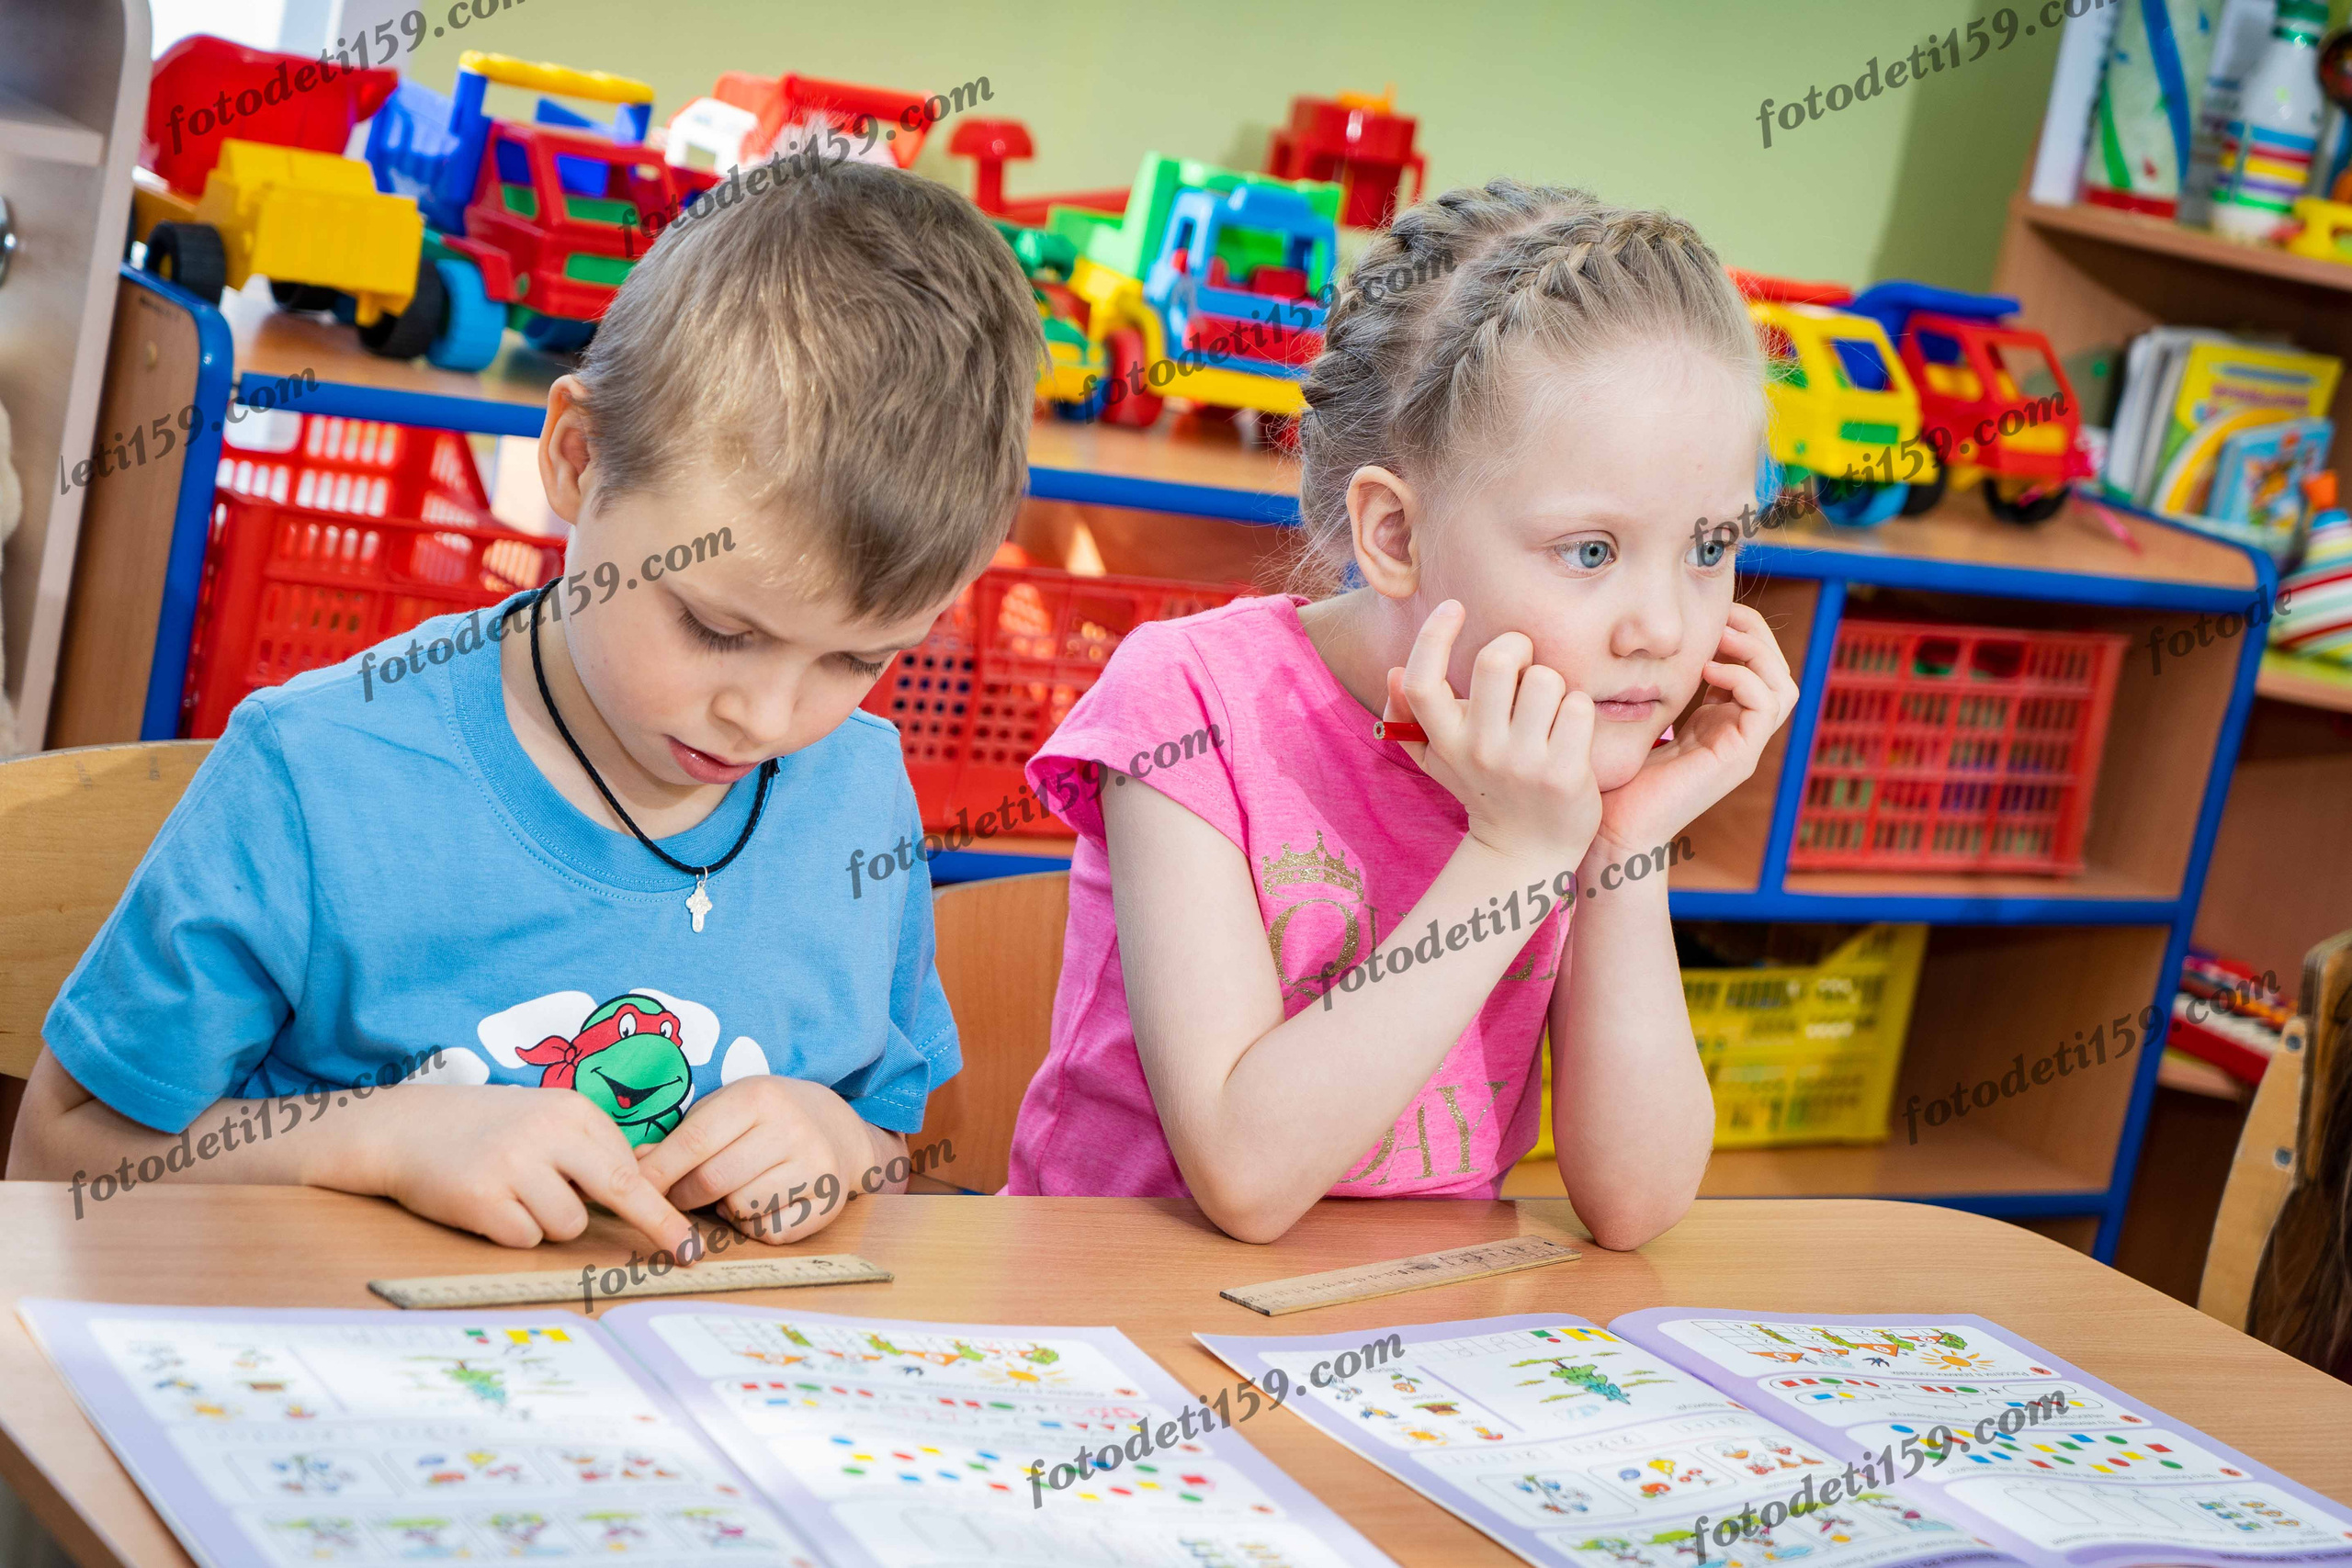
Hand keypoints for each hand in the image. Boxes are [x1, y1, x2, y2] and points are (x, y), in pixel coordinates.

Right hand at [348, 1086, 696, 1257]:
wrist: (403, 1128)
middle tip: (685, 1254)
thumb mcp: (544, 1118)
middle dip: (656, 1224)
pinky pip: (525, 1238)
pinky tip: (489, 1206)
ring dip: (548, 1223)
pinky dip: (512, 1233)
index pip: (630, 1164)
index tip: (686, 1237)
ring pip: (568, 1225)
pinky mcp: (482, 1198)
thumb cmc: (485, 1128)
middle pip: (621, 1189)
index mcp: (572, 1109)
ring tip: (514, 1195)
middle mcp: (548, 1132)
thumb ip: (591, 1147)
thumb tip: (652, 1179)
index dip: (657, 1204)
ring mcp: (514, 1164)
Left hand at [634, 1075, 889, 1245]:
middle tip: (681, 1195)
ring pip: (740, 1209)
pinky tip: (762, 1204)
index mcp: (759, 1098)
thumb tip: (634, 1168)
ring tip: (735, 1190)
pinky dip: (755, 1227)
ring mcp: (814, 1167)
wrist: (840, 1128)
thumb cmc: (767, 1119)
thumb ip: (682, 1137)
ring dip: (726, 1209)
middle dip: (684, 1196)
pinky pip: (770, 1233)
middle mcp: (791, 1128)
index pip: (694, 1142)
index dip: (659, 1172)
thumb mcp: (726, 1109)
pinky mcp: (828, 1203)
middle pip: (712, 1181)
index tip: (634, 1189)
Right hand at [1385, 600, 1600, 873]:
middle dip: (1518, 648)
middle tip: (1524, 664)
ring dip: (1554, 685)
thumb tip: (1392, 672)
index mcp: (1445, 740)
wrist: (1527, 851)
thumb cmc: (1483, 788)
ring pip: (1546, 680)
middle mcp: (1479, 750)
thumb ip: (1407, 717)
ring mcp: (1522, 763)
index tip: (1453, 607)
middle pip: (1497, 661)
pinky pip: (1578, 708)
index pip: (1423, 682)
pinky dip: (1580, 711)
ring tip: (1549, 710)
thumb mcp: (1439, 757)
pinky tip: (1571, 732)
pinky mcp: (1563, 773)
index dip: (1434, 637)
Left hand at [1591, 601, 1796, 860]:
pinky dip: (1744, 679)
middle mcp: (1735, 732)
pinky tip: (1708, 670)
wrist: (1611, 827)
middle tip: (1723, 616)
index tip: (1710, 613)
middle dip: (1756, 635)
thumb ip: (1648, 684)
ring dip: (1756, 653)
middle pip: (1776, 671)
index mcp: (1716, 720)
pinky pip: (1766, 707)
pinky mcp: (1739, 759)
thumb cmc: (1613, 774)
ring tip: (1719, 638)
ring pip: (1782, 687)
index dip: (1741, 633)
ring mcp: (1742, 747)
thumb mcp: (1633, 715)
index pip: (1753, 666)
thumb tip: (1637, 642)